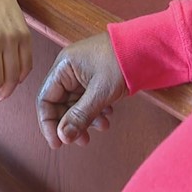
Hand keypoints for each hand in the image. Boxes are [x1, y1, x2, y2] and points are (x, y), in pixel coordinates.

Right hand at [36, 32, 127, 148]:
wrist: (147, 48)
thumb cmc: (121, 61)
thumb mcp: (100, 92)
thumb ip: (80, 116)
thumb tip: (63, 136)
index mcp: (63, 67)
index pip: (45, 99)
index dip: (48, 124)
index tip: (58, 143)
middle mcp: (68, 70)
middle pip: (60, 104)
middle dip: (71, 124)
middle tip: (83, 140)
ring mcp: (81, 73)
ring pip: (75, 103)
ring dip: (86, 119)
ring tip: (103, 127)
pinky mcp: (94, 77)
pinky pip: (87, 98)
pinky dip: (96, 110)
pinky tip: (108, 115)